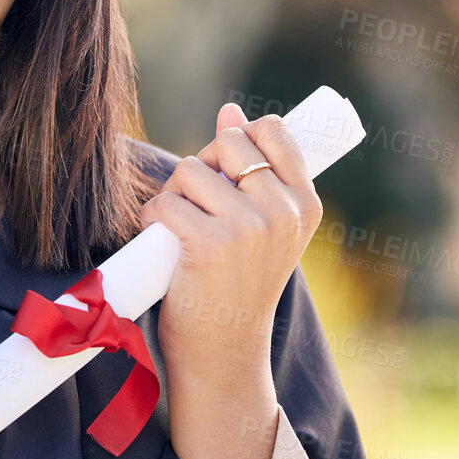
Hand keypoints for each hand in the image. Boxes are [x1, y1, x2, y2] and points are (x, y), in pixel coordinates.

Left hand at [142, 104, 323, 385]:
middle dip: (202, 167)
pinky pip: (164, 204)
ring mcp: (249, 228)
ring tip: (183, 230)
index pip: (273, 132)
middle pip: (226, 143)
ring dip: (174, 196)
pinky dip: (153, 220)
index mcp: (306, 204)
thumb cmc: (239, 281)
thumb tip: (230, 109)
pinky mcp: (210, 244)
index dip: (239, 138)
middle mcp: (283, 212)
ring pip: (190, 171)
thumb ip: (253, 168)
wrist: (225, 349)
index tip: (227, 170)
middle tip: (199, 206)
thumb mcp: (264, 225)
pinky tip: (165, 244)